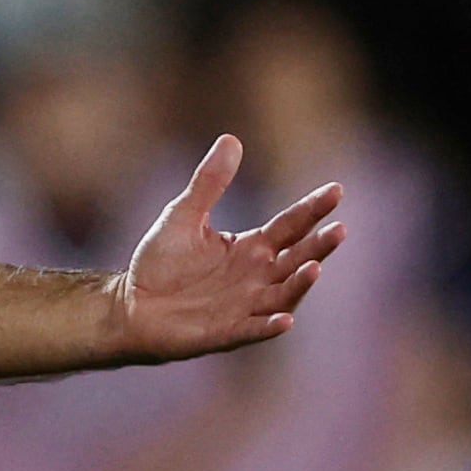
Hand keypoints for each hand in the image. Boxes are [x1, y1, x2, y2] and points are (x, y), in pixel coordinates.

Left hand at [117, 136, 344, 361]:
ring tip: (314, 268)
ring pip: (283, 295)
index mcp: (252, 248)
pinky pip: (254, 330)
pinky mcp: (226, 331)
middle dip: (318, 247)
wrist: (132, 306)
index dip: (312, 210)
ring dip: (300, 284)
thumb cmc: (160, 262)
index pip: (290, 226)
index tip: (336, 190)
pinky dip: (270, 326)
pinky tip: (285, 320)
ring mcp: (246, 306)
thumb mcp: (182, 215)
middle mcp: (258, 276)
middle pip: (296, 259)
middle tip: (339, 229)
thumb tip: (230, 139)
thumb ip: (209, 183)